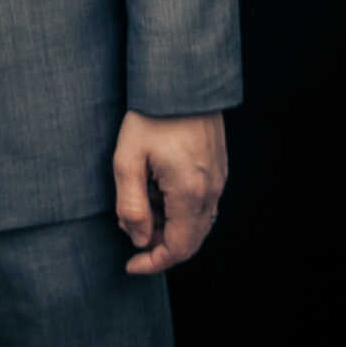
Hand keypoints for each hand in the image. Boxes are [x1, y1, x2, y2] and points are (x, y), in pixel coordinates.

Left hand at [113, 109, 227, 274]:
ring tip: (138, 204)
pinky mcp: (217, 168)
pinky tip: (155, 190)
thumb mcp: (127, 160)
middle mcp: (211, 190)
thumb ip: (131, 205)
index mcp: (190, 193)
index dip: (154, 263)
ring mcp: (218, 179)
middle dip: (159, 245)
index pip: (178, 248)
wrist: (180, 81)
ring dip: (168, 226)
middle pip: (190, 240)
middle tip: (130, 230)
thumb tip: (138, 239)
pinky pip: (202, 204)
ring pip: (197, 223)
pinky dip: (179, 210)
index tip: (131, 266)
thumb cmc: (149, 116)